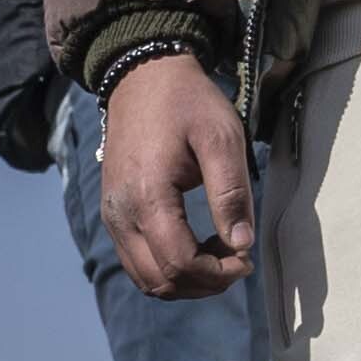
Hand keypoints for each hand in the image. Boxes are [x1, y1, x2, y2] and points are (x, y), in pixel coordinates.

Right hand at [94, 51, 257, 297]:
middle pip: (160, 280)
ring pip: (146, 279)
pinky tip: (197, 248)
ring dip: (186, 281)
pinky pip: (137, 262)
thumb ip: (231, 193)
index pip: (179, 262)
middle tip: (239, 260)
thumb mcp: (221, 138)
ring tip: (220, 256)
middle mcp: (121, 214)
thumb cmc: (186, 103)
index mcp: (147, 196)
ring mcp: (113, 217)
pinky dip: (168, 269)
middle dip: (205, 282)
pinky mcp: (114, 215)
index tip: (247, 259)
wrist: (144, 78)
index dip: (217, 273)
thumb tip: (242, 244)